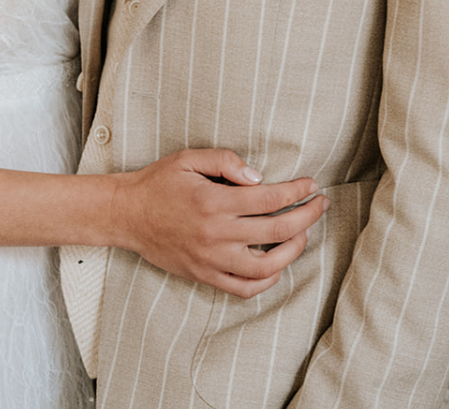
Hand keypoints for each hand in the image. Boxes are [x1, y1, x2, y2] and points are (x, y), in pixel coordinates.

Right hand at [109, 149, 328, 298]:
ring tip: (303, 233)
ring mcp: (212, 259)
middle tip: (320, 205)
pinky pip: (244, 288)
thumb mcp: (188, 159)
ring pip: (267, 266)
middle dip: (306, 216)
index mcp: (214, 201)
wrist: (127, 214)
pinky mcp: (205, 276)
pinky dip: (267, 281)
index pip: (269, 199)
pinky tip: (277, 265)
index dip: (297, 191)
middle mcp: (216, 234)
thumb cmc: (158, 183)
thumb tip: (258, 177)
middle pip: (277, 232)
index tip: (311, 184)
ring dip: (293, 250)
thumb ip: (225, 161)